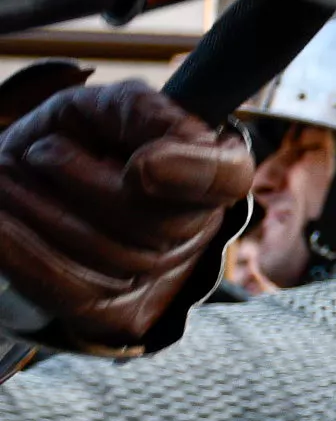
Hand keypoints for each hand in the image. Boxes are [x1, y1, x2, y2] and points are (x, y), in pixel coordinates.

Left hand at [0, 78, 255, 348]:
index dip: (193, 175)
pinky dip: (23, 253)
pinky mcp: (117, 312)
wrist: (28, 187)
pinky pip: (71, 291)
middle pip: (158, 223)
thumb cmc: (73, 141)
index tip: (139, 165)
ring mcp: (162, 276)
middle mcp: (198, 227)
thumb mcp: (105, 107)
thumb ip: (141, 112)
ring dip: (41, 209)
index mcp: (207, 168)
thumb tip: (158, 160)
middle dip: (81, 181)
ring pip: (110, 255)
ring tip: (7, 179)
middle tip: (39, 151)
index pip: (228, 178)